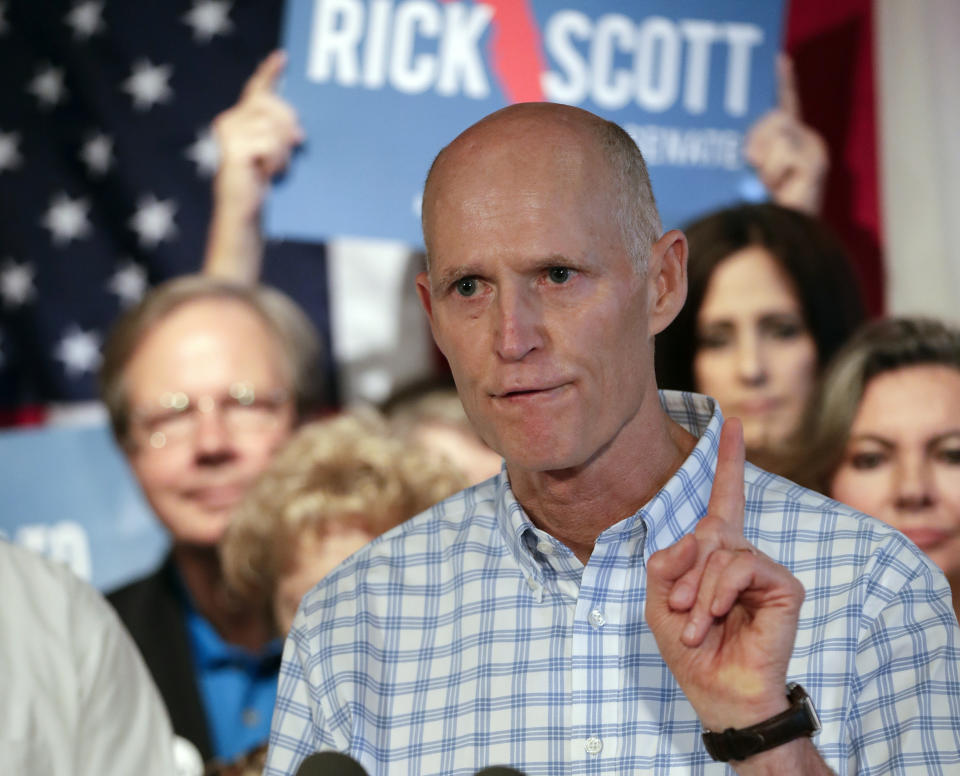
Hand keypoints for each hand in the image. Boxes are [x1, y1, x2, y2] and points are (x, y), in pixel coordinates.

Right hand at [211, 50, 304, 220]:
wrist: (243, 209)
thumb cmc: (260, 181)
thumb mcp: (275, 152)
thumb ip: (280, 133)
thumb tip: (298, 130)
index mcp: (241, 118)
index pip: (257, 89)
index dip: (269, 72)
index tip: (283, 57)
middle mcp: (230, 120)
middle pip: (274, 106)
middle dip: (289, 128)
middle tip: (288, 151)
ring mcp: (229, 132)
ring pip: (274, 127)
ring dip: (283, 151)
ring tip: (273, 168)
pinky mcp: (233, 148)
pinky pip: (269, 143)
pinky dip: (276, 160)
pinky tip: (268, 172)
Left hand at [645, 419, 805, 731]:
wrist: (717, 691)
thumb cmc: (689, 648)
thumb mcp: (659, 601)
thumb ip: (666, 563)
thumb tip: (697, 537)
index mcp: (714, 554)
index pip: (723, 500)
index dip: (727, 462)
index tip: (731, 422)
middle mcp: (742, 555)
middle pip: (710, 526)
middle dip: (686, 570)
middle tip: (681, 609)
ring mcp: (765, 568)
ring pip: (723, 549)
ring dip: (700, 588)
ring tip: (697, 620)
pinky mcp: (785, 585)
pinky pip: (743, 565)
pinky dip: (721, 590)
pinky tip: (716, 615)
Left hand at [745, 54, 827, 214]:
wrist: (770, 238)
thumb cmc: (754, 209)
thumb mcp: (744, 174)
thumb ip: (749, 153)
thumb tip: (749, 147)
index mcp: (787, 142)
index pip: (785, 105)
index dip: (783, 82)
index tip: (778, 60)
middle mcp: (804, 141)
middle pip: (774, 115)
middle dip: (756, 138)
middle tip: (751, 163)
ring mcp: (812, 149)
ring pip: (777, 130)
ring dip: (763, 161)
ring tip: (767, 184)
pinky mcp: (815, 160)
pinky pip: (784, 150)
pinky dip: (773, 170)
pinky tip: (778, 186)